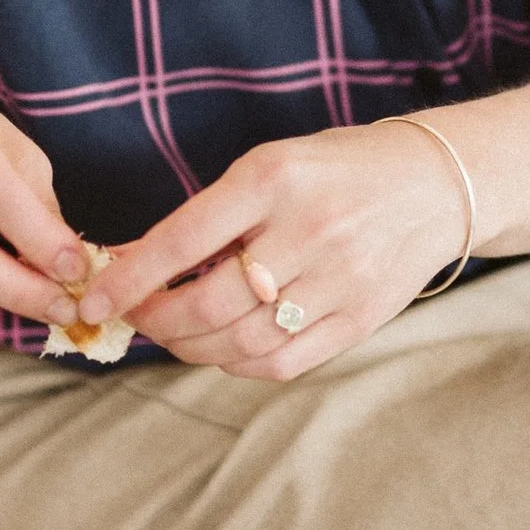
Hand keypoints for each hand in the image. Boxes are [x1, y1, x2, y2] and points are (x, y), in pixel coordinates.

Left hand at [80, 120, 467, 382]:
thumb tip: (133, 264)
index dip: (130, 278)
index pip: (183, 238)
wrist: (436, 184)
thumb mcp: (273, 165)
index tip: (93, 300)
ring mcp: (341, 279)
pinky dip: (237, 364)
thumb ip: (212, 214)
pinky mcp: (361, 319)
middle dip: (156, 321)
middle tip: (134, 317)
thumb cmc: (337, 170)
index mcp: (276, 178)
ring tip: (173, 333)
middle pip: (210, 304)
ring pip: (241, 342)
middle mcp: (310, 229)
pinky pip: (282, 362)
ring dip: (191, 347)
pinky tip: (221, 349)